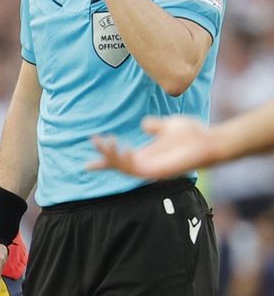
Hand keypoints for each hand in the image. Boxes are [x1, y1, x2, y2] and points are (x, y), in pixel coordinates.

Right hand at [88, 116, 212, 178]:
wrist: (209, 141)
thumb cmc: (193, 134)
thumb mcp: (169, 125)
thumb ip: (155, 125)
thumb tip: (144, 123)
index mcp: (146, 155)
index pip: (119, 160)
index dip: (103, 160)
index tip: (86, 164)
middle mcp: (145, 164)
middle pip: (116, 164)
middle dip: (103, 154)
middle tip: (94, 140)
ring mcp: (150, 169)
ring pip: (122, 166)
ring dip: (112, 155)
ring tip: (106, 141)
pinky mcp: (156, 172)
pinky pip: (135, 169)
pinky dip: (126, 160)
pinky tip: (123, 148)